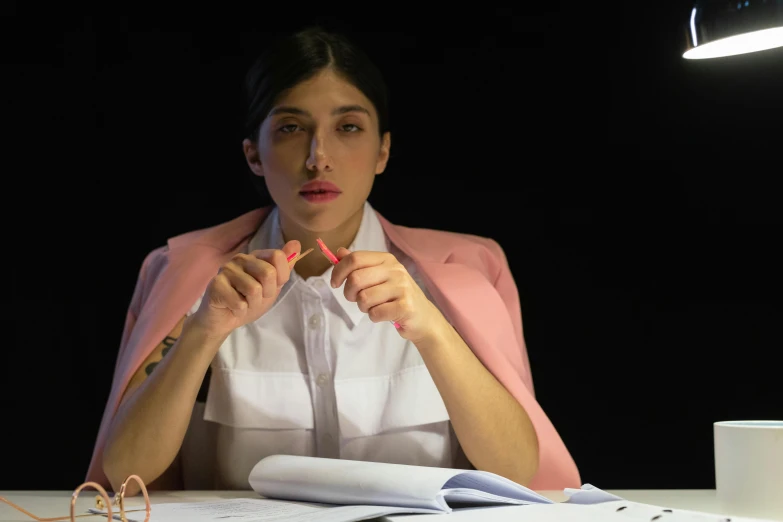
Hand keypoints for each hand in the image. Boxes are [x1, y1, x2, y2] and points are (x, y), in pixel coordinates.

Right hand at [191, 240, 299, 338]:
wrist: (224, 320)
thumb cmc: (248, 301)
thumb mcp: (273, 286)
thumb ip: (285, 267)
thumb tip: (297, 243)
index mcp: (256, 257)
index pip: (277, 256)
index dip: (279, 279)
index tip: (270, 288)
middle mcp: (240, 258)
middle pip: (268, 273)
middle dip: (266, 294)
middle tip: (255, 299)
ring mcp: (226, 269)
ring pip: (254, 289)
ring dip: (252, 304)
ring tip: (243, 303)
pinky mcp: (215, 284)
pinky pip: (239, 302)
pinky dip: (240, 311)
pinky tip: (232, 308)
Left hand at [330, 248, 445, 343]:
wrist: (423, 318)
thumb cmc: (396, 296)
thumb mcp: (379, 276)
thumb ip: (359, 265)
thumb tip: (339, 252)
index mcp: (387, 260)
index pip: (355, 258)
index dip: (338, 271)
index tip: (334, 283)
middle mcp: (395, 270)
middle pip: (355, 278)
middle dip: (348, 293)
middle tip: (355, 299)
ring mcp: (402, 288)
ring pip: (363, 298)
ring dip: (363, 307)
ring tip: (374, 307)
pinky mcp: (405, 306)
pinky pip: (375, 313)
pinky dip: (374, 317)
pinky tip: (384, 314)